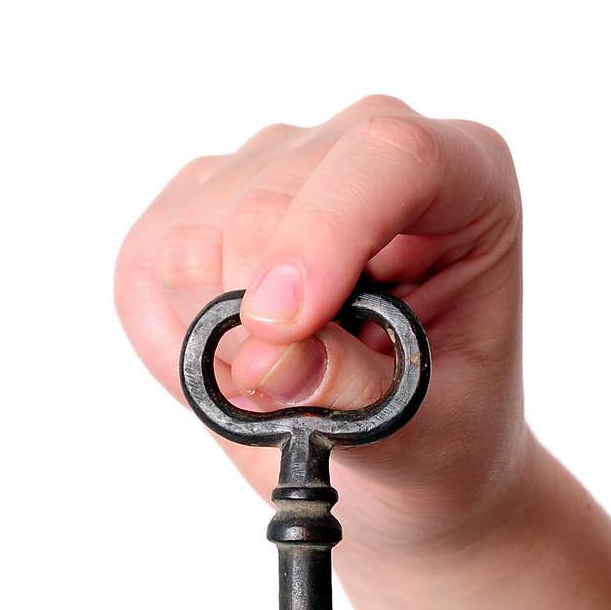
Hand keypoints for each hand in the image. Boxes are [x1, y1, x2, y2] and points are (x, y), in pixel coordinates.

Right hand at [115, 95, 525, 553]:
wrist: (411, 461)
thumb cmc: (446, 432)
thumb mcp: (431, 431)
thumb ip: (360, 392)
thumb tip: (268, 360)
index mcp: (464, 177)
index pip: (390, 155)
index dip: (324, 232)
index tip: (282, 326)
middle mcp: (363, 148)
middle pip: (269, 197)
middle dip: (256, 319)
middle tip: (285, 405)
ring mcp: (273, 164)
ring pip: (194, 237)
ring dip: (219, 341)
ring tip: (282, 387)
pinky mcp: (199, 203)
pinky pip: (146, 267)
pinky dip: (175, 341)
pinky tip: (239, 366)